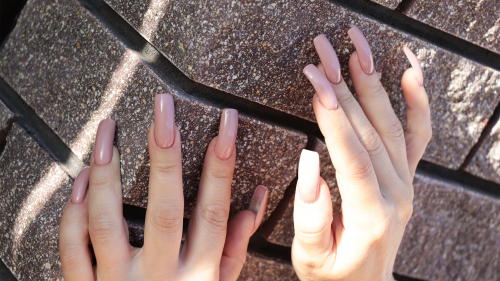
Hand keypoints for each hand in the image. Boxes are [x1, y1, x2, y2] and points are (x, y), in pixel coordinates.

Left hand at [59, 95, 268, 280]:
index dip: (222, 165)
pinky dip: (73, 208)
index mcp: (199, 276)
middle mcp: (160, 277)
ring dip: (107, 170)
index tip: (225, 124)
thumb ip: (235, 246)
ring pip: (108, 220)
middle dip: (165, 154)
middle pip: (164, 209)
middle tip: (163, 108)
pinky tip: (82, 176)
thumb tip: (256, 201)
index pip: (214, 211)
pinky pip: (72, 246)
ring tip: (109, 128)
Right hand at [292, 26, 430, 280]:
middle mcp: (397, 195)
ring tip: (355, 47)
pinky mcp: (406, 177)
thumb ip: (310, 215)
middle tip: (323, 53)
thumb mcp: (310, 257)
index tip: (317, 83)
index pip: (353, 157)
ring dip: (373, 83)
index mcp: (371, 216)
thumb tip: (308, 161)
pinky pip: (418, 135)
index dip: (333, 119)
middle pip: (371, 131)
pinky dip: (417, 101)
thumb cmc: (333, 276)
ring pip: (392, 125)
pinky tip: (408, 72)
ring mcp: (405, 183)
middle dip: (344, 88)